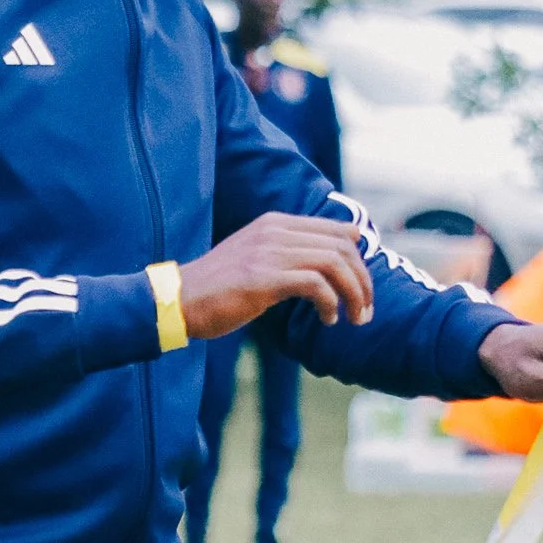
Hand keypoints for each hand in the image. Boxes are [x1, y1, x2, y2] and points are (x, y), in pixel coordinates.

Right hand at [179, 213, 372, 340]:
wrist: (178, 301)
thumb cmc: (217, 288)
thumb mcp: (255, 259)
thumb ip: (286, 254)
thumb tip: (326, 267)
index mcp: (275, 223)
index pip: (337, 229)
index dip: (359, 258)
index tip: (362, 286)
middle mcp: (275, 231)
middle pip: (342, 246)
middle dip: (363, 281)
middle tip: (364, 310)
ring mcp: (269, 252)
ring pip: (335, 263)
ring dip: (354, 294)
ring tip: (353, 318)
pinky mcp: (264, 278)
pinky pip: (316, 284)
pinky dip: (330, 304)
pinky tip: (327, 319)